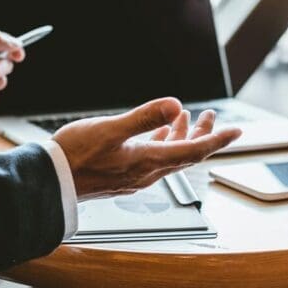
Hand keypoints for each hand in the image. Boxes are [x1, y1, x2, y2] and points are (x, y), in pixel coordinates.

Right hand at [53, 97, 241, 200]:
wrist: (50, 182)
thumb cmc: (75, 155)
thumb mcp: (111, 129)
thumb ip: (144, 117)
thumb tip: (176, 105)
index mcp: (149, 161)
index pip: (194, 151)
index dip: (217, 140)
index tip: (237, 131)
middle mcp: (147, 173)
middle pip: (186, 154)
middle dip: (204, 135)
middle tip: (215, 118)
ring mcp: (135, 176)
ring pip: (170, 156)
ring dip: (183, 137)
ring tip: (189, 118)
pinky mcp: (123, 175)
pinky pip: (154, 159)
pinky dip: (163, 142)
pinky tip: (158, 133)